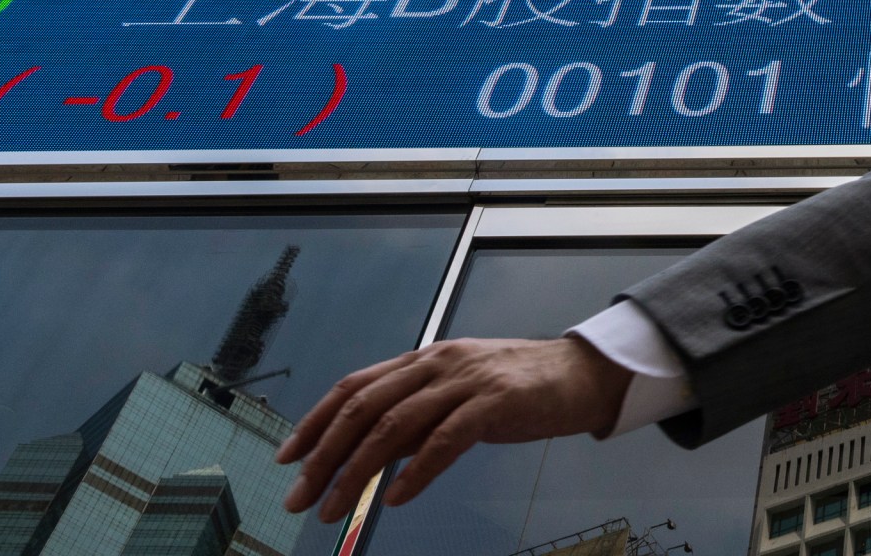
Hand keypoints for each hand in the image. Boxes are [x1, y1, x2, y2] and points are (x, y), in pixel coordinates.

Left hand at [277, 336, 634, 520]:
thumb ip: (416, 419)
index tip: (288, 457)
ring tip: (334, 509)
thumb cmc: (519, 389)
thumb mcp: (457, 397)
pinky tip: (396, 497)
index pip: (354, 387)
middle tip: (299, 498)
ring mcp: (466, 380)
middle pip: (364, 407)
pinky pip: (446, 438)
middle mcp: (437, 364)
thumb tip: (371, 453)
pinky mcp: (496, 402)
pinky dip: (416, 471)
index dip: (316, 422)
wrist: (582, 374)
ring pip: (395, 424)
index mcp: (424, 360)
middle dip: (324, 456)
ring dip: (357, 471)